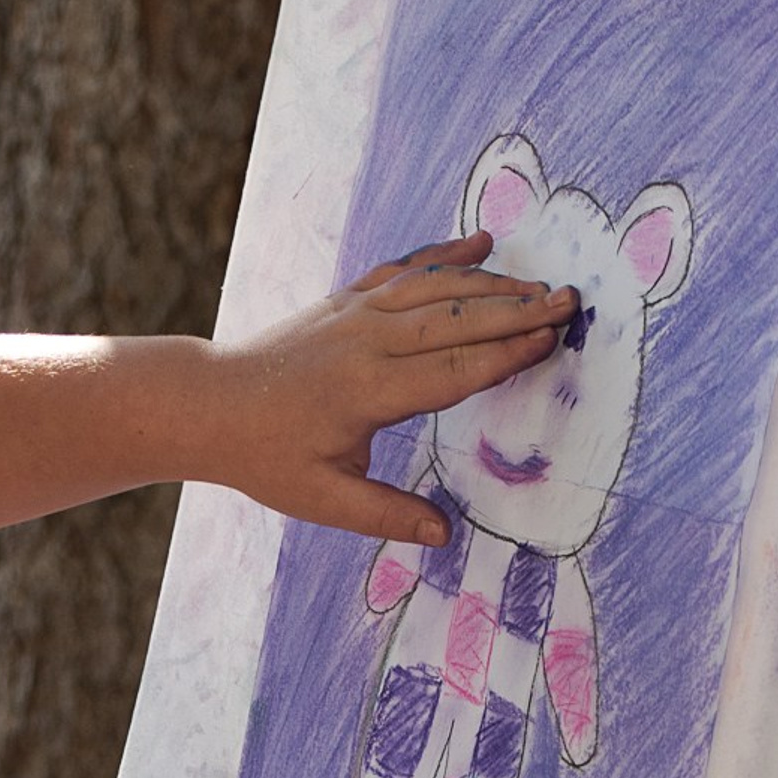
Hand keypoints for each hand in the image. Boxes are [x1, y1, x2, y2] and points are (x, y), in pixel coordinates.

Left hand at [206, 232, 574, 543]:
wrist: (207, 404)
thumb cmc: (264, 457)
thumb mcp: (321, 500)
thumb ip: (385, 516)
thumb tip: (443, 535)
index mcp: (367, 392)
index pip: (451, 371)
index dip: (503, 356)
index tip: (549, 341)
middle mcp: (365, 343)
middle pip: (454, 320)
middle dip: (516, 309)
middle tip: (570, 300)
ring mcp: (355, 314)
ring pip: (434, 289)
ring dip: (491, 282)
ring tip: (542, 282)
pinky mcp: (345, 300)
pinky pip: (402, 270)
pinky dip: (442, 254)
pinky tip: (479, 242)